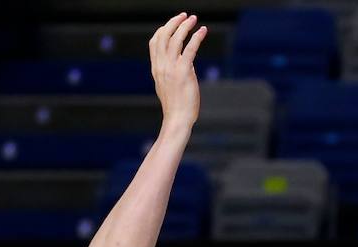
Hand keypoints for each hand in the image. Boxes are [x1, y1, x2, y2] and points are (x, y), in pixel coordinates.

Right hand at [150, 13, 206, 128]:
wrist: (177, 119)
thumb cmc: (176, 106)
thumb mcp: (168, 86)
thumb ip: (173, 72)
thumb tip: (187, 63)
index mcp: (156, 68)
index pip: (155, 42)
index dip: (163, 29)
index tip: (173, 24)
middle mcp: (161, 66)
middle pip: (163, 35)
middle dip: (174, 22)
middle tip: (184, 16)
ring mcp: (171, 68)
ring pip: (176, 39)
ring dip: (185, 26)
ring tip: (193, 19)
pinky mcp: (184, 72)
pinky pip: (190, 49)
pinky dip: (197, 37)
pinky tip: (203, 30)